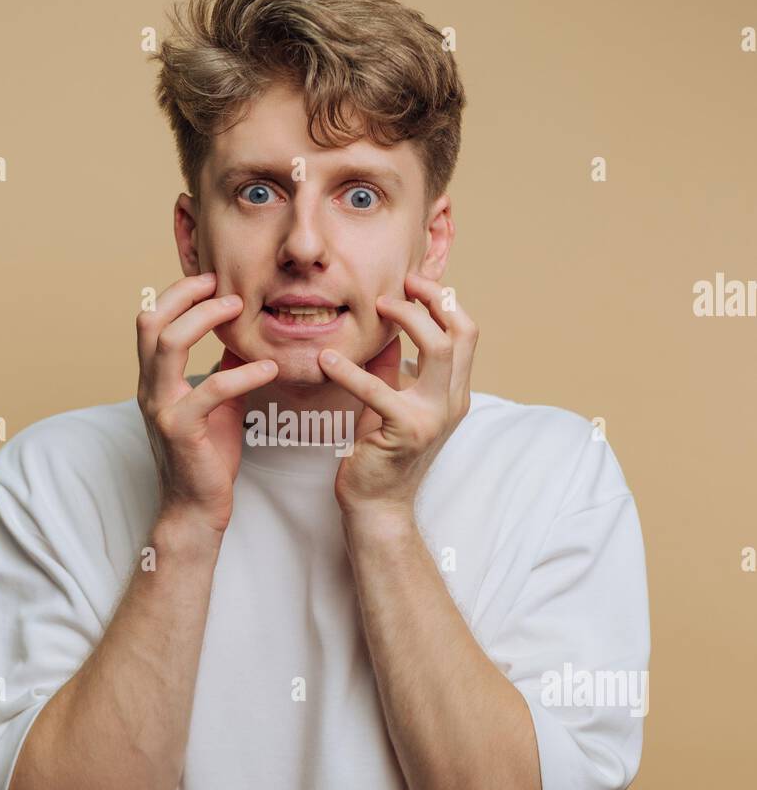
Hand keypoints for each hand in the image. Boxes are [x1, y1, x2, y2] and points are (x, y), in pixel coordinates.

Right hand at [136, 275, 277, 533]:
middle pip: (151, 321)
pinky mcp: (181, 430)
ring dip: (205, 318)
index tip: (211, 279)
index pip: (152, 320)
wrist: (195, 508)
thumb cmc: (207, 456)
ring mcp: (161, 407)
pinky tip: (269, 367)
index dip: (178, 294)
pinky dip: (243, 373)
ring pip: (168, 343)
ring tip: (238, 309)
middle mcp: (149, 388)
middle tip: (222, 285)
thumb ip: (223, 368)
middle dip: (185, 294)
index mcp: (154, 379)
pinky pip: (211, 390)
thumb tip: (242, 336)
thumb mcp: (218, 403)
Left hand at [318, 272, 477, 517]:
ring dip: (407, 318)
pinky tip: (326, 359)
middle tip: (398, 286)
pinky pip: (379, 389)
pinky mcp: (405, 430)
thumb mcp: (392, 403)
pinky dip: (350, 370)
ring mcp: (433, 416)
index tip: (414, 282)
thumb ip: (392, 369)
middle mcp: (452, 402)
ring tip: (376, 307)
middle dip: (433, 299)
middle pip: (461, 332)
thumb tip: (384, 331)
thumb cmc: (381, 454)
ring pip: (438, 348)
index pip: (465, 333)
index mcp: (453, 393)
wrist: (377, 507)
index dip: (444, 301)